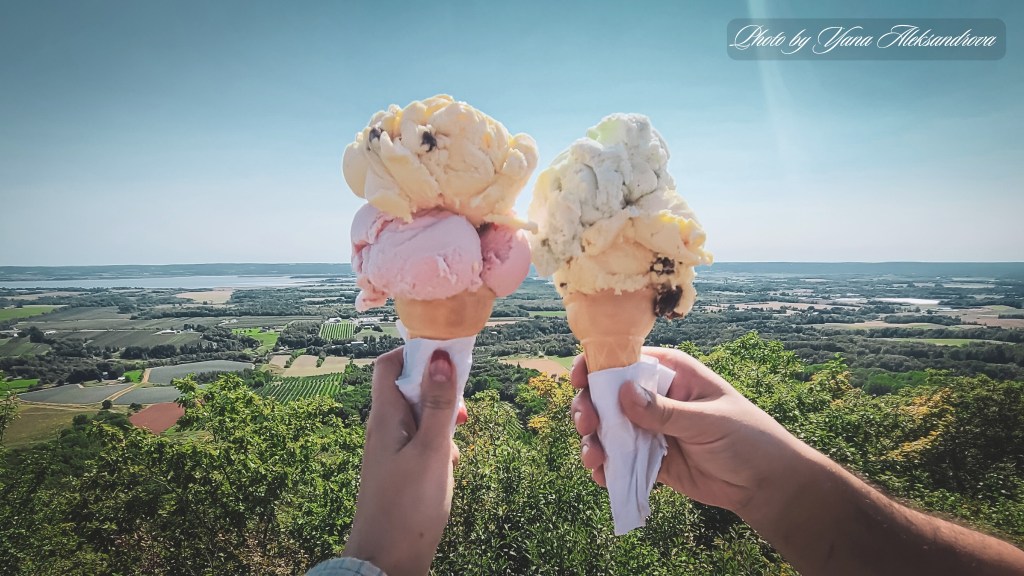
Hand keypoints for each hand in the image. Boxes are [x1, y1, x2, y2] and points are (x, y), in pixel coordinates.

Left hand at [343, 347, 462, 575]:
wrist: (386, 561)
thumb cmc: (409, 506)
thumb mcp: (432, 450)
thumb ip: (437, 403)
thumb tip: (441, 356)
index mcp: (384, 416)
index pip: (389, 364)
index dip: (417, 353)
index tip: (449, 358)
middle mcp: (382, 427)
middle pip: (408, 386)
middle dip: (438, 390)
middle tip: (460, 412)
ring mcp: (389, 448)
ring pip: (418, 414)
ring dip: (441, 420)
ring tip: (454, 444)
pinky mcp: (398, 468)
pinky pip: (419, 439)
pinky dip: (437, 444)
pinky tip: (448, 465)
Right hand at [572, 346, 811, 518]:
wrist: (764, 484)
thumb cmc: (747, 438)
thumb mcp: (707, 421)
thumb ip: (664, 411)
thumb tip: (621, 393)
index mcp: (671, 372)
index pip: (625, 359)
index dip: (597, 364)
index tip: (579, 378)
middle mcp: (654, 396)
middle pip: (606, 395)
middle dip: (589, 408)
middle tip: (587, 425)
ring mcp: (649, 428)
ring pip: (607, 428)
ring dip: (593, 440)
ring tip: (593, 458)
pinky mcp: (649, 458)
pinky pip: (618, 458)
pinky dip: (606, 466)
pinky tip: (602, 476)